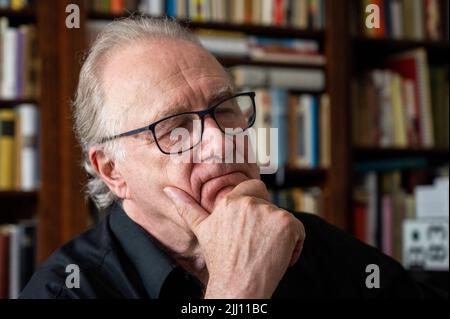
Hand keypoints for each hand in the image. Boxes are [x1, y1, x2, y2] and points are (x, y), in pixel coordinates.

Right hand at [164, 179, 304, 298]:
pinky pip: (298, 230)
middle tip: (255, 245)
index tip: (252, 227)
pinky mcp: (287, 224)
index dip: (256, 206)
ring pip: (283, 219)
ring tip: (264, 252)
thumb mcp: (202, 230)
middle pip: (270, 205)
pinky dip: (294, 245)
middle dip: (266, 223)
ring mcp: (270, 212)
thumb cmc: (220, 260)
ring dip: (279, 235)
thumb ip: (187, 207)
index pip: (254, 188)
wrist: (237, 285)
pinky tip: (279, 257)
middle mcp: (250, 202)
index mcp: (231, 200)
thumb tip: (169, 190)